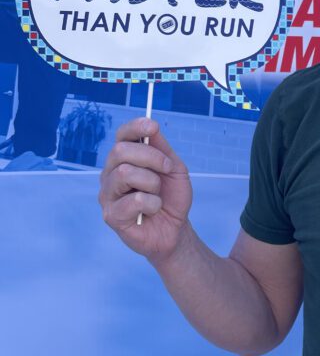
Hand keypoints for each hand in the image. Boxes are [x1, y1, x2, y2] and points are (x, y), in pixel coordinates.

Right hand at [99, 118, 192, 259]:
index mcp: (124, 159)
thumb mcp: (174, 169)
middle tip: (167, 169)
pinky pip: (133, 200)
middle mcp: (110, 174)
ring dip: (151, 182)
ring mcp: (107, 194)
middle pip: (120, 151)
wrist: (176, 229)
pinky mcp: (111, 215)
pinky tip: (153, 210)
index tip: (153, 126)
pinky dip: (152, 203)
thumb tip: (151, 126)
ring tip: (157, 194)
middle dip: (151, 157)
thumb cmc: (171, 198)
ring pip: (124, 173)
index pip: (121, 135)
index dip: (135, 127)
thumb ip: (162, 149)